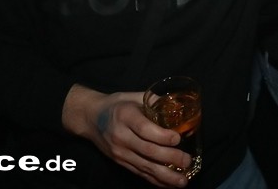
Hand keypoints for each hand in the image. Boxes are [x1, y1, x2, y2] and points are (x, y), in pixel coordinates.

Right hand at [62, 84, 190, 187]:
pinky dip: (155, 180)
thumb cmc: (116, 105)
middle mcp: (121, 136)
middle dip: (169, 158)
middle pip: (147, 150)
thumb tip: (178, 104)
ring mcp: (119, 152)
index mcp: (125, 116)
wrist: (90, 118)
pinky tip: (169, 184)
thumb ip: (154, 100)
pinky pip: (139, 173)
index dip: (161, 136)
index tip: (178, 139)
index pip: (144, 129)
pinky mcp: (120, 162)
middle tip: (187, 161)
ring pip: (144, 166)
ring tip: (182, 181)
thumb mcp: (132, 96)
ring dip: (165, 176)